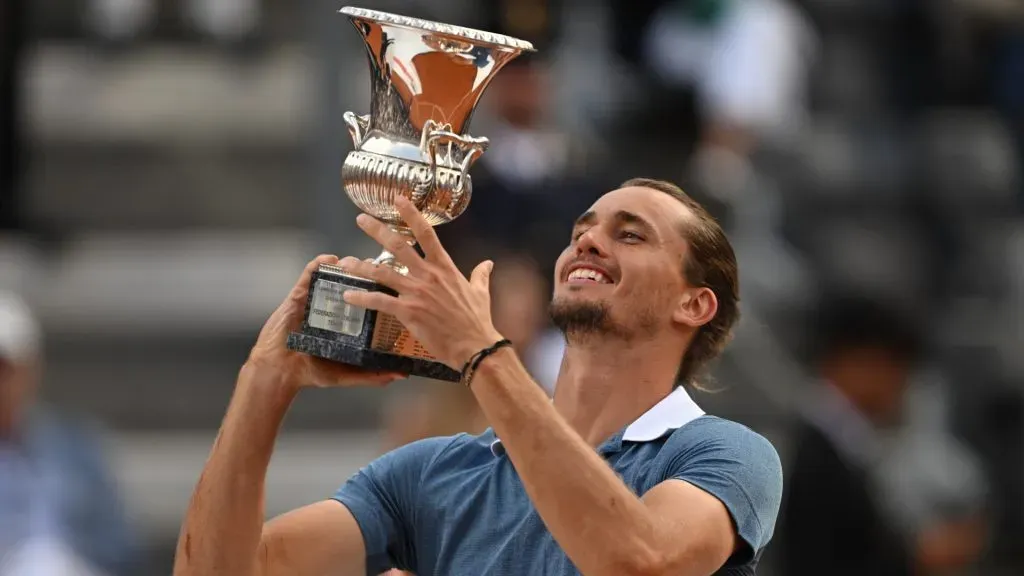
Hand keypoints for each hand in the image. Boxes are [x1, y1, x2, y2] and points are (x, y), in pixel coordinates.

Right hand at [247, 254, 404, 390]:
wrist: (281, 371)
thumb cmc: (312, 372)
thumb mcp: (347, 374)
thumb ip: (372, 374)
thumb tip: (401, 374)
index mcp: (346, 322)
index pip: (368, 302)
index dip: (382, 290)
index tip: (397, 283)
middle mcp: (334, 308)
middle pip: (354, 284)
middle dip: (367, 273)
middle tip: (380, 266)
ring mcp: (316, 299)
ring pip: (333, 275)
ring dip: (346, 265)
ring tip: (358, 261)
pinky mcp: (298, 295)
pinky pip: (308, 274)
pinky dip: (318, 264)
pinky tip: (330, 258)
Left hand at [339, 196, 504, 369]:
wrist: (475, 346)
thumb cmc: (478, 320)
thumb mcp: (481, 293)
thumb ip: (481, 275)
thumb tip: (488, 263)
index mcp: (444, 267)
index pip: (426, 233)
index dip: (411, 214)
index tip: (398, 199)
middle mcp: (428, 276)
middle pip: (398, 245)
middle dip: (377, 230)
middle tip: (361, 219)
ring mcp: (416, 293)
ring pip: (382, 272)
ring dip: (360, 265)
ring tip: (344, 261)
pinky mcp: (408, 312)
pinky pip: (379, 301)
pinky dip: (361, 297)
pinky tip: (348, 296)